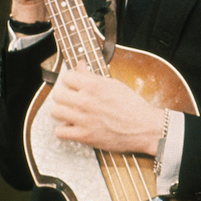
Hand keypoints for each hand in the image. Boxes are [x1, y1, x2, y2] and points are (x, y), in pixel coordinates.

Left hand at [49, 64, 163, 154]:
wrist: (145, 128)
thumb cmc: (133, 106)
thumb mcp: (114, 84)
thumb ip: (92, 75)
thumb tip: (79, 65)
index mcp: (94, 85)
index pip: (66, 76)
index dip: (72, 81)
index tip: (76, 86)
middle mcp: (86, 101)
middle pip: (57, 94)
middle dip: (65, 96)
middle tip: (73, 100)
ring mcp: (83, 119)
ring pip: (55, 111)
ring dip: (63, 112)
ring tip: (72, 114)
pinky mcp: (84, 136)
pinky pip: (59, 131)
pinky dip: (65, 130)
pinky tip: (74, 127)